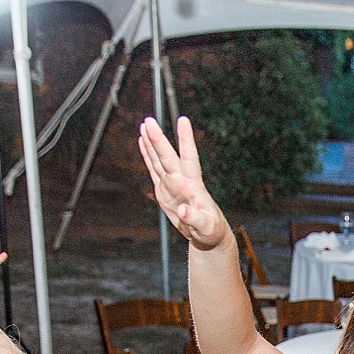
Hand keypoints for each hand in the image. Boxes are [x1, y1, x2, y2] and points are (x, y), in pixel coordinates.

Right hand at [136, 116, 229, 250]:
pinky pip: (153, 169)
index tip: (183, 121)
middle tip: (149, 121)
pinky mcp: (164, 190)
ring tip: (145, 125)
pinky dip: (147, 155)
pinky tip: (143, 142)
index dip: (186, 140)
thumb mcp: (206, 227)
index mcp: (194, 186)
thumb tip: (183, 211)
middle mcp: (182, 180)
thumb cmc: (210, 229)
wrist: (207, 233)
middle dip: (158, 139)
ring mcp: (172, 183)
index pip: (189, 158)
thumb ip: (195, 219)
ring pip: (159, 159)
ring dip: (152, 142)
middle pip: (168, 157)